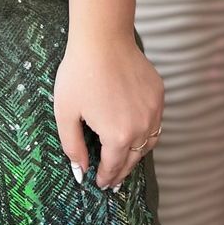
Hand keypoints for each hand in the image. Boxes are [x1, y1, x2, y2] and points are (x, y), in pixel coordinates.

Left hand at [53, 30, 164, 191]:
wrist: (102, 39)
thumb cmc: (79, 73)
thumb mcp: (65, 113)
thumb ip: (73, 146)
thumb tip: (81, 171)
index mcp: (118, 135)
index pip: (113, 166)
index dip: (105, 177)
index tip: (100, 184)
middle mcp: (142, 127)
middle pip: (134, 158)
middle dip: (121, 171)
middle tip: (112, 178)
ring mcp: (153, 110)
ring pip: (149, 142)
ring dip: (136, 153)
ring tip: (125, 159)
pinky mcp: (158, 94)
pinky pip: (155, 120)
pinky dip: (146, 131)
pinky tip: (135, 130)